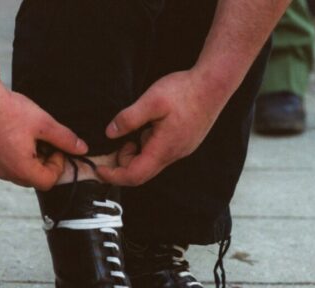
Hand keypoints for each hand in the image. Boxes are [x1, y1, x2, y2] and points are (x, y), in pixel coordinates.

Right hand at [0, 82, 87, 189]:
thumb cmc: (8, 109)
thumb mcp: (43, 123)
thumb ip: (65, 138)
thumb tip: (82, 148)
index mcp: (21, 169)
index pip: (47, 182)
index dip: (57, 166)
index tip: (55, 148)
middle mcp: (2, 172)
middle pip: (30, 178)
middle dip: (41, 164)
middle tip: (42, 142)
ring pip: (12, 171)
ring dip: (23, 159)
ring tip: (24, 136)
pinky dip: (5, 153)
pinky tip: (5, 132)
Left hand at [97, 70, 226, 185]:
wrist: (214, 85)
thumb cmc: (185, 91)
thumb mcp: (151, 101)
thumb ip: (128, 119)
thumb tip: (110, 133)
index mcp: (163, 150)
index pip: (134, 176)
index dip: (114, 176)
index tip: (99, 169)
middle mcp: (173, 155)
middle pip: (142, 172)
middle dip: (124, 162)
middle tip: (120, 140)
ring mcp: (181, 150)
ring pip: (152, 162)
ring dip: (137, 152)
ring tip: (137, 127)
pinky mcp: (185, 143)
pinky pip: (161, 153)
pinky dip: (148, 145)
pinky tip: (152, 125)